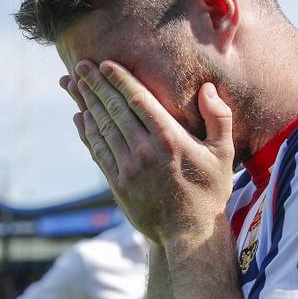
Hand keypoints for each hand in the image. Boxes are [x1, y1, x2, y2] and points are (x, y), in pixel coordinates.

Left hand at [64, 60, 233, 245]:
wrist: (189, 234)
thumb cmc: (210, 191)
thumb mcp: (223, 153)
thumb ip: (219, 117)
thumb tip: (206, 88)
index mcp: (170, 138)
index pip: (138, 100)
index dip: (119, 80)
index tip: (105, 64)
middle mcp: (145, 151)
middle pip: (115, 109)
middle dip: (96, 85)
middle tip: (82, 66)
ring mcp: (128, 168)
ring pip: (102, 128)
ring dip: (86, 103)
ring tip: (74, 84)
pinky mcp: (117, 183)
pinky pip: (98, 151)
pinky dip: (87, 132)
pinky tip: (79, 117)